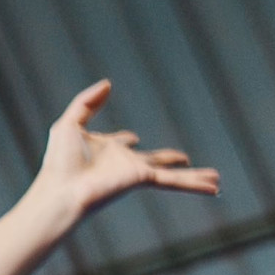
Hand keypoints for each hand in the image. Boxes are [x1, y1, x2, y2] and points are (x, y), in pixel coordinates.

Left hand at [37, 79, 218, 218]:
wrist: (61, 191)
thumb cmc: (59, 163)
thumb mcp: (69, 124)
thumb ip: (87, 102)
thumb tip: (108, 84)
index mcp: (104, 150)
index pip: (121, 144)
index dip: (124, 140)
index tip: (131, 139)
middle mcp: (122, 164)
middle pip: (153, 159)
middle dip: (168, 160)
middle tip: (184, 159)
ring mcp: (135, 173)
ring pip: (171, 174)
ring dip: (193, 177)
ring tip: (216, 179)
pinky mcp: (142, 180)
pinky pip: (174, 181)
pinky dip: (195, 184)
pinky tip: (215, 187)